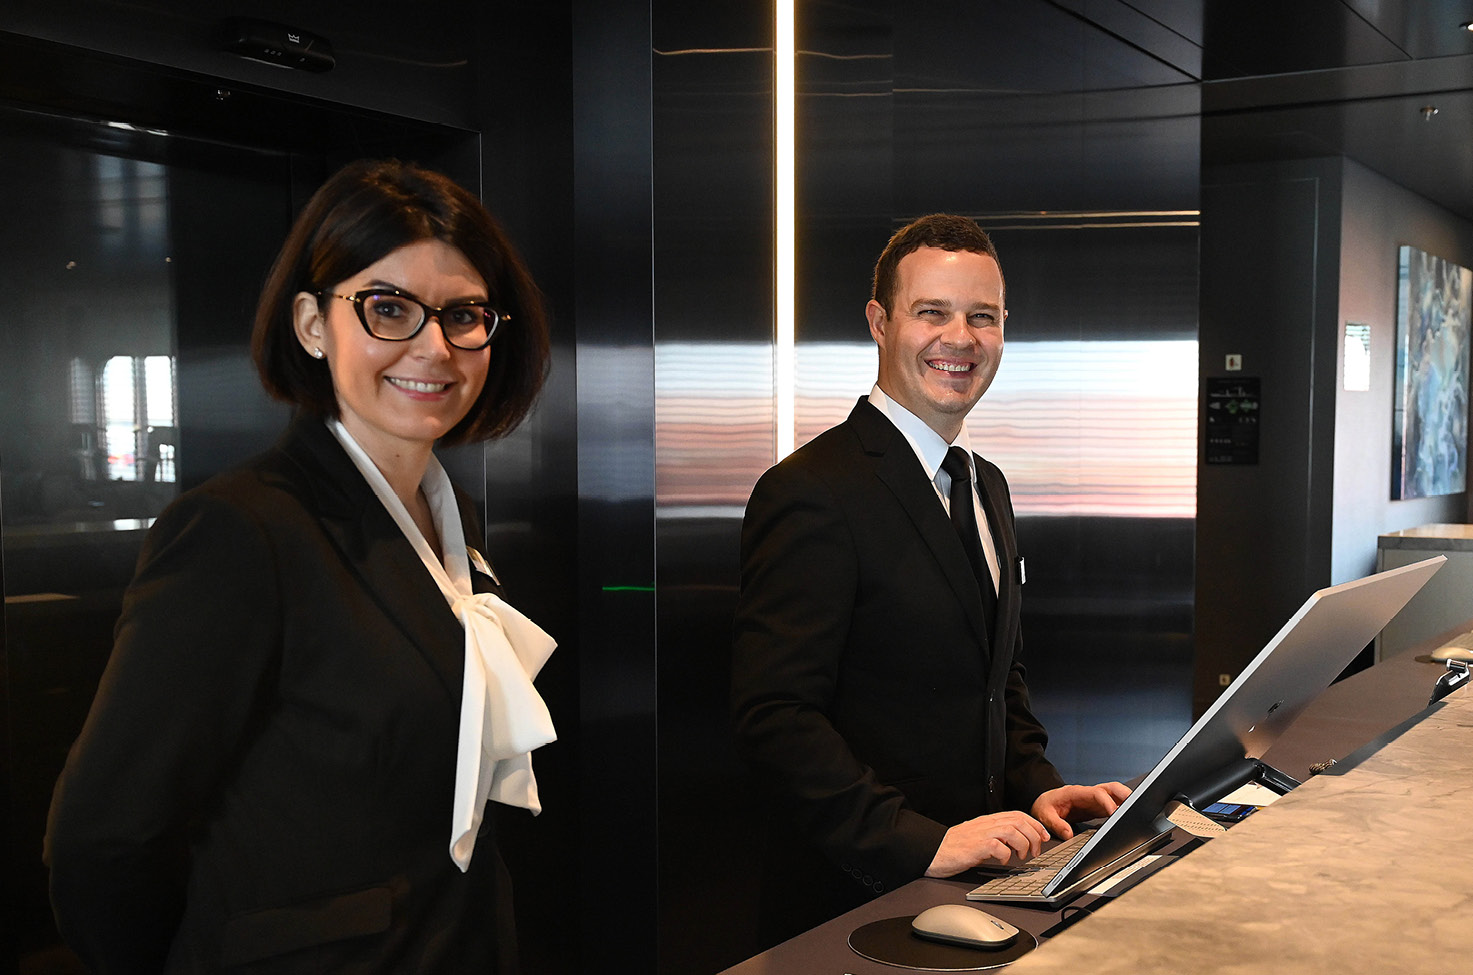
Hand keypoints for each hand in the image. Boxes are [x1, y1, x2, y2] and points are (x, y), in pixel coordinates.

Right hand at [924, 810, 1049, 877]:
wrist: (934, 851)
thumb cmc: (955, 847)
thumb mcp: (978, 837)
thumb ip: (995, 836)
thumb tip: (1016, 843)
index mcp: (988, 821)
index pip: (1017, 815)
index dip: (1034, 824)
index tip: (1043, 836)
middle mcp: (987, 824)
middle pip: (1019, 821)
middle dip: (1034, 835)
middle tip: (1035, 850)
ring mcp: (982, 834)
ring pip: (1013, 831)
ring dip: (1023, 845)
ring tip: (1022, 857)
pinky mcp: (976, 846)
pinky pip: (999, 848)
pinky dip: (1007, 855)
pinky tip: (1004, 862)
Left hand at [1029, 781, 1131, 838]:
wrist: (1044, 803)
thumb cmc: (1045, 806)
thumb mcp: (1045, 815)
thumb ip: (1056, 824)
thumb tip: (1068, 834)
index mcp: (1076, 793)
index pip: (1097, 793)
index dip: (1108, 802)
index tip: (1116, 812)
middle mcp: (1088, 794)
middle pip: (1111, 788)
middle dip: (1125, 795)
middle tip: (1136, 806)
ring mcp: (1094, 800)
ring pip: (1115, 794)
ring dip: (1127, 800)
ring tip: (1138, 811)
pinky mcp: (1098, 807)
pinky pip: (1114, 804)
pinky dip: (1123, 809)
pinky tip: (1129, 818)